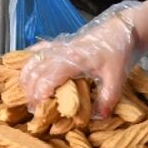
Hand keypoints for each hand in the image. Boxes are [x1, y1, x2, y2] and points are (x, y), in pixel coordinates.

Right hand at [19, 1, 147, 116]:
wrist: (122, 29)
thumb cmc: (119, 50)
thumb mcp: (117, 76)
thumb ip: (108, 98)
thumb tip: (100, 117)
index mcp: (73, 59)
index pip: (47, 79)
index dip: (39, 95)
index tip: (40, 111)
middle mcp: (61, 51)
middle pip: (34, 72)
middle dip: (30, 92)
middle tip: (34, 109)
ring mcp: (59, 46)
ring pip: (32, 60)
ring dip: (26, 78)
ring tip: (28, 95)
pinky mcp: (60, 43)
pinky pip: (37, 50)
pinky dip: (29, 61)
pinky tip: (26, 72)